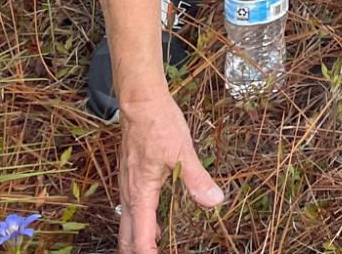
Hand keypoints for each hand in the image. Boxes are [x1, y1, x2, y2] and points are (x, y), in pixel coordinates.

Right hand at [116, 94, 222, 252]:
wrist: (141, 103)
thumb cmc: (159, 124)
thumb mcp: (183, 151)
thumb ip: (196, 180)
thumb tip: (214, 202)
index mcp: (141, 194)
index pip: (141, 238)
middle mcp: (129, 194)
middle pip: (128, 237)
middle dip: (138, 251)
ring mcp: (127, 186)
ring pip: (128, 223)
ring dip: (139, 239)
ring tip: (156, 248)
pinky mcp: (131, 177)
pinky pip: (131, 209)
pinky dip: (141, 222)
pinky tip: (156, 221)